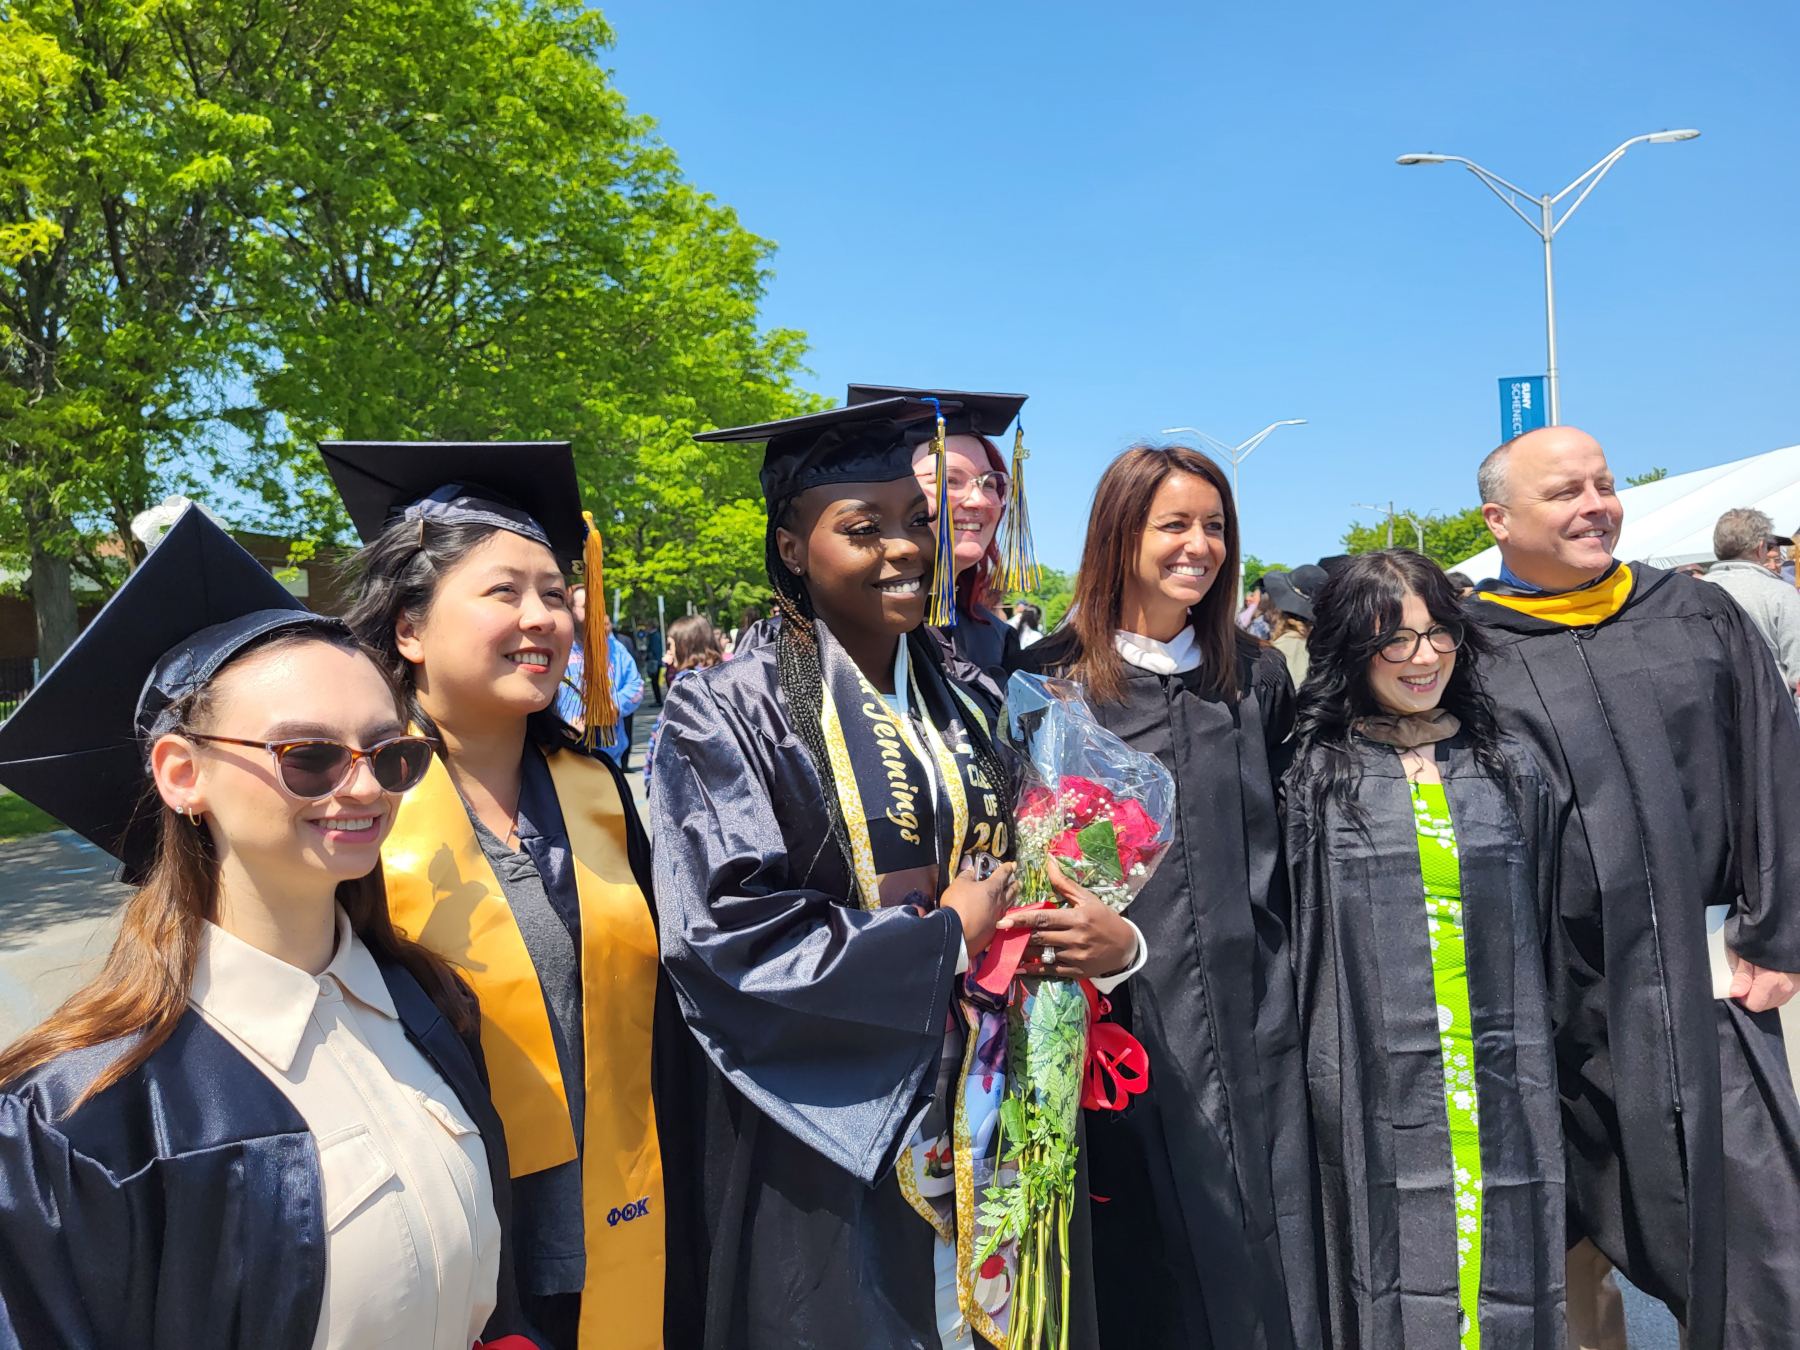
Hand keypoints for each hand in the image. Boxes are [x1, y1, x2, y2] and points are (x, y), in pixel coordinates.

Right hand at [941, 862, 1015, 960]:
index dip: (1007, 868)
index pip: (1002, 874)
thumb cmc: (958, 904)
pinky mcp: (994, 932)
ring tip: (1015, 896)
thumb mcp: (959, 884)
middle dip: (1014, 885)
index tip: (1011, 865)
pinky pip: (1003, 920)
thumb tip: (970, 869)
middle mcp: (1000, 903)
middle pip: (1011, 891)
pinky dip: (1005, 916)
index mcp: (992, 888)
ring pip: (1009, 906)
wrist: (957, 933)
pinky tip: (1004, 917)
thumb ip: (966, 875)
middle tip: (1018, 882)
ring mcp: (998, 918)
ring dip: (1013, 899)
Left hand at [999, 855, 1138, 979]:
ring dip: (1022, 952)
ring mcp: (1075, 957)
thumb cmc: (1104, 919)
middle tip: (999, 933)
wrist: (1125, 947)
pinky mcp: (1075, 972)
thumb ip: (1065, 883)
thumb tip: (1049, 861)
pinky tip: (1018, 968)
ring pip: (1042, 954)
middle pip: (1040, 937)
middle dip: (1018, 935)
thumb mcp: (1087, 898)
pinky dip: (1032, 970)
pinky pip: (1049, 971)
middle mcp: (1076, 938)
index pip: (1045, 918)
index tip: (1004, 920)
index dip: (1022, 919)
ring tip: (1005, 947)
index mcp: (1078, 919)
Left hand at [1728, 952, 1797, 1012]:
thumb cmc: (1767, 946)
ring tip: (1760, 978)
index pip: (1753, 1005)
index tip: (1739, 988)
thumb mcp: (1748, 957)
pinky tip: (1770, 979)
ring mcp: (1792, 990)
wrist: (1788, 940)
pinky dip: (1773, 992)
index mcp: (1770, 982)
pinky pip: (1781, 997)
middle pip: (1762, 1006)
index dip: (1742, 998)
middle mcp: (1783, 989)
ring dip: (1763, 995)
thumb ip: (1742, 977)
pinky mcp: (1796, 987)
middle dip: (1752, 997)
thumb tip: (1735, 992)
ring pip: (1772, 1003)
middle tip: (1749, 980)